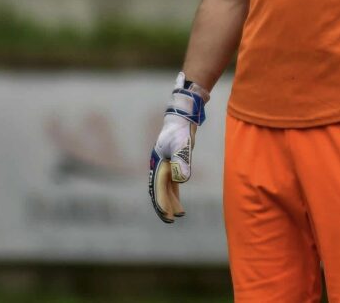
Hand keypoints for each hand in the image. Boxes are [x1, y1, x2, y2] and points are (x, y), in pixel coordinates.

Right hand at [148, 72, 206, 222]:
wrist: (181, 119)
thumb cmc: (180, 131)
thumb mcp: (182, 146)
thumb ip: (181, 162)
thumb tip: (182, 180)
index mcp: (158, 164)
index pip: (158, 188)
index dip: (162, 202)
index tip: (167, 215)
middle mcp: (159, 167)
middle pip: (159, 191)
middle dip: (163, 206)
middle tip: (170, 220)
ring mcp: (165, 167)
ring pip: (165, 190)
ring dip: (170, 202)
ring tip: (179, 215)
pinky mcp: (172, 165)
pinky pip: (172, 185)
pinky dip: (175, 195)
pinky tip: (180, 204)